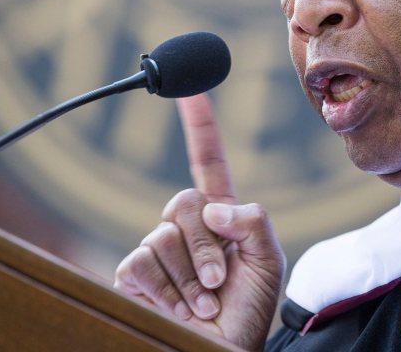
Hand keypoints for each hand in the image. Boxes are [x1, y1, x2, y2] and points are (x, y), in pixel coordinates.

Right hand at [114, 94, 284, 350]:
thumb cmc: (248, 312)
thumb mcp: (268, 263)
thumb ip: (253, 223)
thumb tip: (212, 208)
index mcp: (219, 217)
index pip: (207, 162)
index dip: (199, 127)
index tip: (190, 90)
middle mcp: (185, 228)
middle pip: (183, 203)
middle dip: (206, 249)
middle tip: (220, 285)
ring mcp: (156, 250)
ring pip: (162, 237)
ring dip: (190, 279)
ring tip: (203, 304)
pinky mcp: (133, 276)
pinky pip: (141, 263)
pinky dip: (167, 290)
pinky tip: (179, 310)